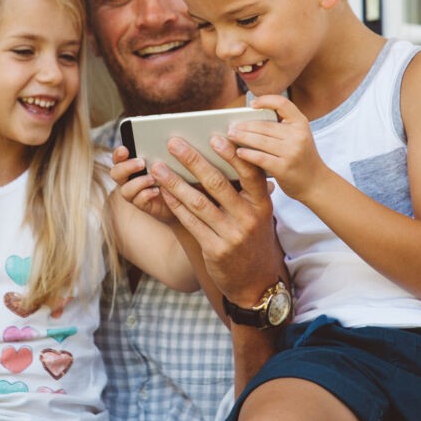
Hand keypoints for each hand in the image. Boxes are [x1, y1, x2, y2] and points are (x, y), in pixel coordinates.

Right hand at [110, 145, 172, 220]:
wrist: (183, 194)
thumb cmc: (175, 171)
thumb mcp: (170, 158)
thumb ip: (163, 151)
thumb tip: (170, 139)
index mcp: (132, 162)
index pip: (119, 157)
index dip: (119, 154)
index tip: (125, 149)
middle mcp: (129, 177)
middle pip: (116, 173)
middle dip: (127, 167)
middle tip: (142, 163)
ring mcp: (134, 192)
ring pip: (125, 189)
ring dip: (138, 182)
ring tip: (152, 178)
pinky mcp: (142, 203)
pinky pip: (138, 200)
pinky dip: (146, 194)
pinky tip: (157, 190)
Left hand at [151, 132, 284, 306]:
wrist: (256, 283)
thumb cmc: (253, 240)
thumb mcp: (259, 215)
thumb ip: (246, 191)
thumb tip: (228, 156)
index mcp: (262, 204)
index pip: (250, 173)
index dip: (232, 154)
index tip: (213, 137)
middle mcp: (249, 218)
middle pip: (218, 183)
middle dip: (193, 160)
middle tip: (173, 143)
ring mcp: (232, 235)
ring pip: (198, 202)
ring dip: (175, 182)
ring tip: (158, 167)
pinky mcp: (215, 250)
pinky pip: (191, 222)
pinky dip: (175, 205)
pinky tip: (163, 192)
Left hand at [225, 94, 326, 202]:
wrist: (316, 183)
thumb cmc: (301, 158)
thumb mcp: (299, 137)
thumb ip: (282, 127)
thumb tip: (250, 120)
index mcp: (301, 123)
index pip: (283, 104)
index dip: (266, 100)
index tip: (251, 105)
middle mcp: (298, 135)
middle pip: (265, 125)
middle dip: (244, 126)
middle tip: (231, 127)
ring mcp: (292, 152)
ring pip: (260, 141)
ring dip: (242, 138)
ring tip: (230, 136)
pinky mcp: (284, 168)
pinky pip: (260, 157)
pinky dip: (247, 154)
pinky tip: (238, 152)